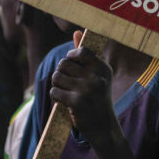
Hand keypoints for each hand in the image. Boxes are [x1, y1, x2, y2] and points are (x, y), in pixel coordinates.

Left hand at [49, 31, 119, 147]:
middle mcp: (96, 77)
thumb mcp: (96, 75)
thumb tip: (76, 32)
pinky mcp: (76, 102)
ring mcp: (87, 90)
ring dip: (57, 85)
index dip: (71, 56)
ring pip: (57, 77)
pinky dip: (55, 96)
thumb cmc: (97, 97)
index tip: (72, 66)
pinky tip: (63, 101)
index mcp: (103, 68)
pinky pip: (54, 92)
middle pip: (64, 64)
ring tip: (65, 91)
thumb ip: (86, 54)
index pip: (81, 51)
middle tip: (67, 82)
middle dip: (61, 72)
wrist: (103, 126)